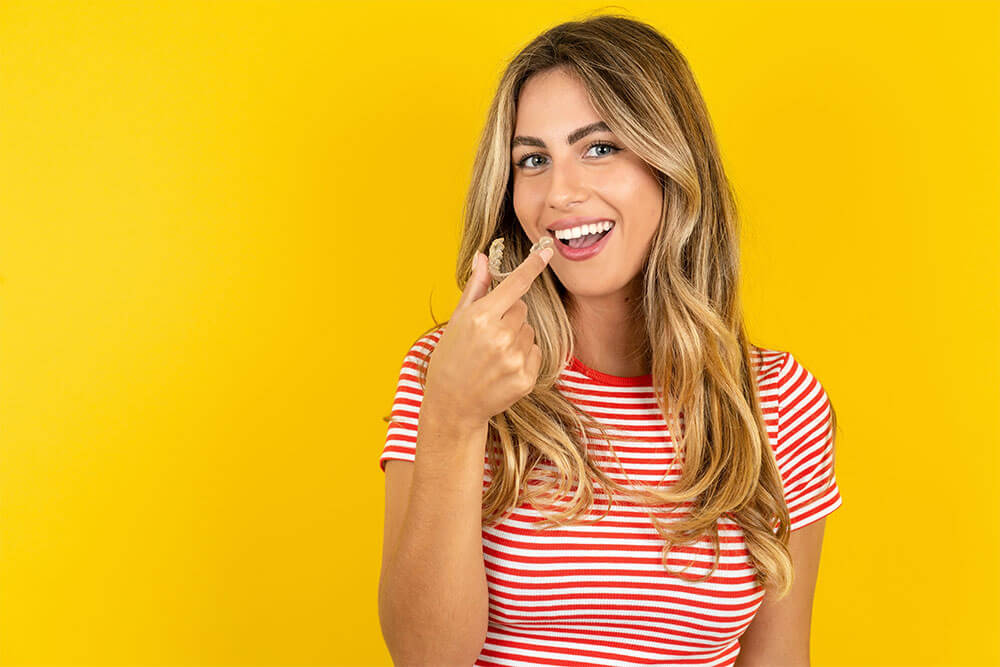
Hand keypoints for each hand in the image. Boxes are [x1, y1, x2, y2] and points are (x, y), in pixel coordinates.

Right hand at [423, 243, 554, 429]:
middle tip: (489, 334)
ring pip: (529, 331)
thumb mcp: (457, 321)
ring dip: (516, 337)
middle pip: (522, 309)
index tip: (548, 250)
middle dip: (509, 316)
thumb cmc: (450, 358)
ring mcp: (514, 359)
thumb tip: (482, 258)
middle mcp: (500, 336)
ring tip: (494, 354)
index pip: (515, 284)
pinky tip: (503, 368)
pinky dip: (523, 356)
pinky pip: (534, 352)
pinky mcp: (525, 378)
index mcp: (481, 318)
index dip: (533, 265)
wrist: (452, 404)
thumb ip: (475, 288)